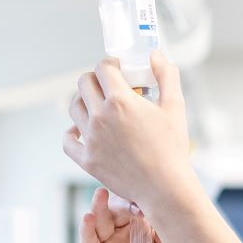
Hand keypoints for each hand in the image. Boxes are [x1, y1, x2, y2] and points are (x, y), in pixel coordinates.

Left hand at [63, 52, 195, 219]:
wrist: (164, 187)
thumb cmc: (172, 148)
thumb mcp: (175, 106)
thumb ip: (167, 75)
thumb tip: (155, 56)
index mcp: (120, 101)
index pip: (103, 68)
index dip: (111, 64)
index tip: (118, 70)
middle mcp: (100, 117)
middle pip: (83, 83)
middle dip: (96, 79)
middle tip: (108, 85)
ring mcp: (90, 139)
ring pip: (74, 107)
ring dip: (84, 100)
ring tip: (98, 105)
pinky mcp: (87, 160)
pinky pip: (67, 140)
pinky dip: (72, 132)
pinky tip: (82, 130)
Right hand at [78, 187, 187, 242]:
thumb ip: (161, 224)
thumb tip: (150, 200)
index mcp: (141, 226)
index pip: (132, 203)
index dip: (135, 198)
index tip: (143, 198)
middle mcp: (123, 234)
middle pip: (113, 210)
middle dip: (118, 202)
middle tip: (128, 201)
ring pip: (99, 223)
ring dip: (98, 208)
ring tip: (100, 196)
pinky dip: (86, 231)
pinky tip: (87, 218)